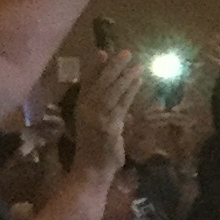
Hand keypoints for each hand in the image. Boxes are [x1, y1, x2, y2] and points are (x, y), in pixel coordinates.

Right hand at [73, 47, 143, 172]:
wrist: (91, 168)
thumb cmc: (94, 143)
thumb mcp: (94, 119)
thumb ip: (99, 100)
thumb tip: (111, 83)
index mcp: (80, 106)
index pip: (86, 82)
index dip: (94, 66)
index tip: (103, 51)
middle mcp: (86, 109)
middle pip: (101, 83)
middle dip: (113, 67)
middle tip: (126, 52)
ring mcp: (97, 118)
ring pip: (112, 92)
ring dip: (125, 77)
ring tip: (137, 64)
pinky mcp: (110, 126)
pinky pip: (122, 105)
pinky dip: (130, 92)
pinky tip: (139, 81)